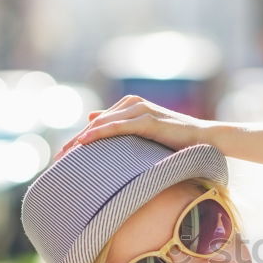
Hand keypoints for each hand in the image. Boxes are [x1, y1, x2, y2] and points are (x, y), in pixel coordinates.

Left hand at [55, 95, 211, 160]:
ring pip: (102, 124)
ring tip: (65, 154)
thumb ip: (121, 124)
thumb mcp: (145, 132)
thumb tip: (92, 117)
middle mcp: (132, 103)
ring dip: (81, 140)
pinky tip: (84, 143)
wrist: (204, 138)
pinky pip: (117, 127)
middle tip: (58, 159)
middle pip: (95, 123)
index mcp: (130, 105)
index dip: (80, 139)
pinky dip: (99, 134)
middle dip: (75, 141)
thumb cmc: (177, 139)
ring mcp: (140, 110)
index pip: (98, 123)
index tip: (63, 157)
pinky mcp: (147, 120)